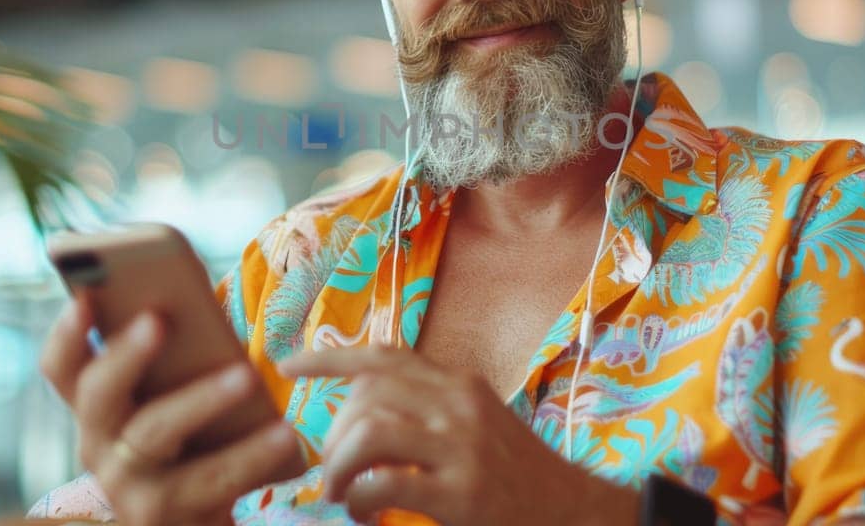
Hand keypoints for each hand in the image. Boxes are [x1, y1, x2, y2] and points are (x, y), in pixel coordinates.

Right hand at [39, 298, 303, 524]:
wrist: (198, 523)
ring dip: (200, 398)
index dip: (66, 334)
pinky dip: (250, 454)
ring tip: (245, 375)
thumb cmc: (193, 448)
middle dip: (124, 354)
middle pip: (97, 394)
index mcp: (97, 410)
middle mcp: (97, 445)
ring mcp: (125, 485)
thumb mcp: (175, 403)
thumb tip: (202, 303)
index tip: (83, 299)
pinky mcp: (161, 515)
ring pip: (154, 431)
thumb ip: (177, 362)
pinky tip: (283, 433)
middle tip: (158, 320)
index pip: (62, 369)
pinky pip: (210, 477)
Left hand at [278, 347, 639, 525]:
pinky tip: (363, 516)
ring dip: (338, 468)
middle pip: (366, 394)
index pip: (384, 355)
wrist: (577, 513)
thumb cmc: (517, 477)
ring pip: (367, 432)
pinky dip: (358, 500)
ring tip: (341, 496)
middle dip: (331, 434)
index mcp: (460, 384)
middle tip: (331, 472)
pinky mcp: (463, 493)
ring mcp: (463, 448)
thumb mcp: (480, 425)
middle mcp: (460, 405)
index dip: (329, 357)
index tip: (286, 365)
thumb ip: (432, 409)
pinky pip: (384, 484)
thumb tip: (364, 413)